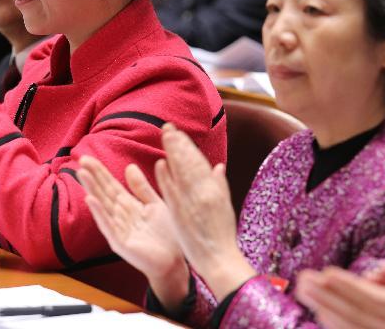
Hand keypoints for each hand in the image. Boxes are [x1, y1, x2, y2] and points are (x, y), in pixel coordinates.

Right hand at [78, 156, 189, 312]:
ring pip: (103, 206)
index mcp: (128, 206)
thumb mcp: (155, 204)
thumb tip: (130, 166)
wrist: (174, 262)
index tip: (87, 157)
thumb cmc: (166, 235)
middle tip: (81, 160)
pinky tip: (90, 200)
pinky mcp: (120, 243)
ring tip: (82, 174)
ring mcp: (118, 229)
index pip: (110, 185)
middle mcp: (120, 216)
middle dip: (93, 176)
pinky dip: (99, 213)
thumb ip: (142, 188)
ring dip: (92, 190)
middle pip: (104, 192)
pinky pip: (108, 226)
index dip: (100, 172)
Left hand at [155, 123, 252, 301]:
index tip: (178, 133)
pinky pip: (173, 191)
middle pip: (189, 162)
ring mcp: (191, 202)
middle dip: (178, 143)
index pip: (198, 162)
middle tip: (167, 126)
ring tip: (165, 137)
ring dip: (172, 153)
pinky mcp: (181, 213)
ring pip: (181, 172)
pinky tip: (159, 164)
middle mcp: (203, 192)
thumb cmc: (222, 234)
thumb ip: (219, 184)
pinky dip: (166, 177)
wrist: (218, 259)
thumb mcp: (225, 206)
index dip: (188, 146)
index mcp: (214, 189)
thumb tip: (218, 166)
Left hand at [295, 243, 384, 328]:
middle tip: (302, 279)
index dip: (350, 287)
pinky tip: (321, 314)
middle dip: (328, 295)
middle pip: (357, 312)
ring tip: (303, 292)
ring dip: (326, 309)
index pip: (376, 299)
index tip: (326, 273)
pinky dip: (337, 326)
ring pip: (353, 327)